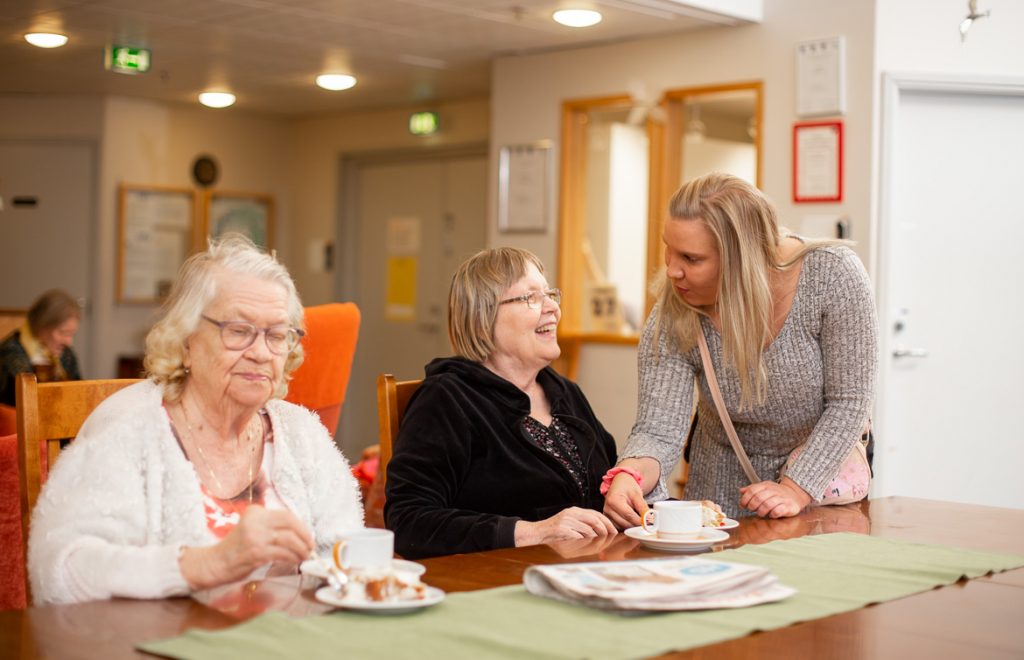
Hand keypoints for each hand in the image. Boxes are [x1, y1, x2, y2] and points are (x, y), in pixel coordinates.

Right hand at [180, 505, 314, 590]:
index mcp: (256, 512)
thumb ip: (271, 527)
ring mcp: (255, 536)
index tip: (307, 536)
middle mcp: (256, 520)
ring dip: (301, 549)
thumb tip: (299, 533)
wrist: (214, 563)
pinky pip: (282, 553)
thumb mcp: (252, 529)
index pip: (286, 515)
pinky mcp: (256, 552)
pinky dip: (292, 558)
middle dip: (305, 536)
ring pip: (289, 539)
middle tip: (310, 546)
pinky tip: (295, 561)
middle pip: (290, 523)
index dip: (301, 526)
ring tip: (304, 556)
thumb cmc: (237, 549)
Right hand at [514, 507, 616, 546]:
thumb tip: (601, 531)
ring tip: (597, 541)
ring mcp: (566, 521)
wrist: (537, 532)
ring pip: (587, 528)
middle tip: (610, 536)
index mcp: (574, 511)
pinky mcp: (561, 529)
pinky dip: (583, 540)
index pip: (595, 514)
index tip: (613, 529)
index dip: (606, 522)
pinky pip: (577, 535)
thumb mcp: (570, 523)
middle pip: (594, 519)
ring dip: (594, 536)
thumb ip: (583, 524)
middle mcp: (571, 513)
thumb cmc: (555, 530)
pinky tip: (584, 543)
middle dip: (604, 528)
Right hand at [602, 473, 648, 529]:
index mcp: (613, 501)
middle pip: (626, 524)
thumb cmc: (627, 486)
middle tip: (647, 522)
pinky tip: (631, 519)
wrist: (620, 483)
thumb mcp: (637, 494)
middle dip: (637, 525)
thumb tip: (650, 520)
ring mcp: (606, 516)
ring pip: (623, 528)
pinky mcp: (608, 520)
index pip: (629, 516)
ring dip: (632, 526)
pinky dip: (627, 526)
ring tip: (638, 517)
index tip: (650, 524)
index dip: (641, 521)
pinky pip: (620, 527)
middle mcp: (607, 510)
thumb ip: (643, 507)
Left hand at [739, 477, 811, 517]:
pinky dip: (773, 514)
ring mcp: (782, 498)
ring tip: (761, 513)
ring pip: (768, 504)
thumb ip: (752, 490)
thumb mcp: (763, 488)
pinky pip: (779, 511)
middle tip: (752, 509)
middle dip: (752, 506)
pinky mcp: (789, 506)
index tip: (743, 505)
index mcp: (766, 485)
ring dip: (761, 511)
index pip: (752, 490)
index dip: (745, 499)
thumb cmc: (776, 493)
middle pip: (759, 498)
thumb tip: (741, 490)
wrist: (794, 494)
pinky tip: (771, 514)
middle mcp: (774, 491)